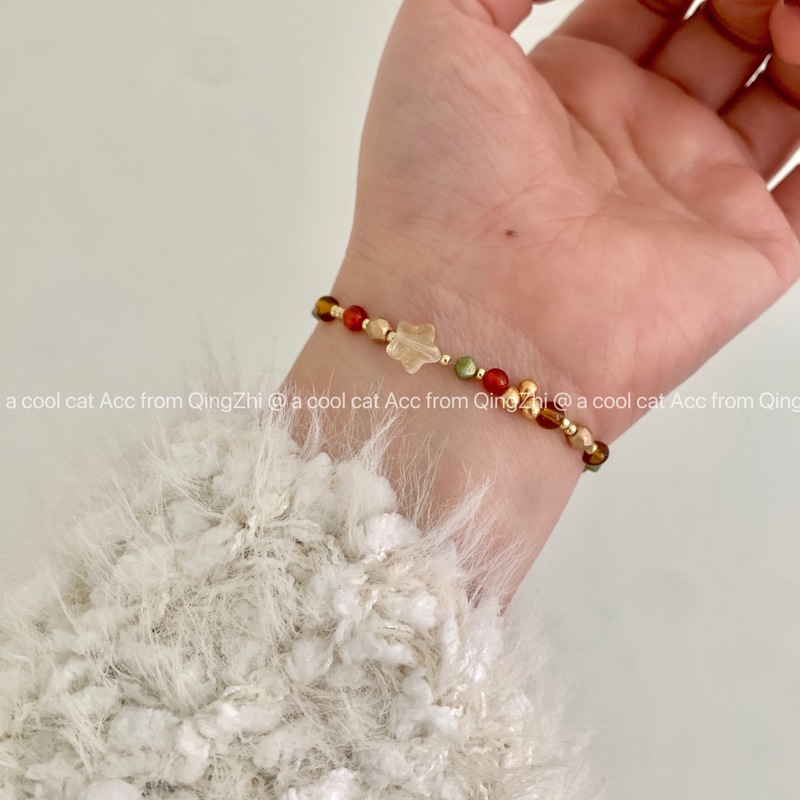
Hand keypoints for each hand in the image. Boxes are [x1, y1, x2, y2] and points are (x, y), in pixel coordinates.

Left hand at [289, 0, 799, 594]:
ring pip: (781, 92)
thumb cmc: (436, 192)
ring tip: (786, 10)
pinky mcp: (744, 252)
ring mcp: (690, 196)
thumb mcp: (438, 42)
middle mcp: (630, 141)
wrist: (473, 326)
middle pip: (722, 31)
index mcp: (565, 90)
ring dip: (795, 33)